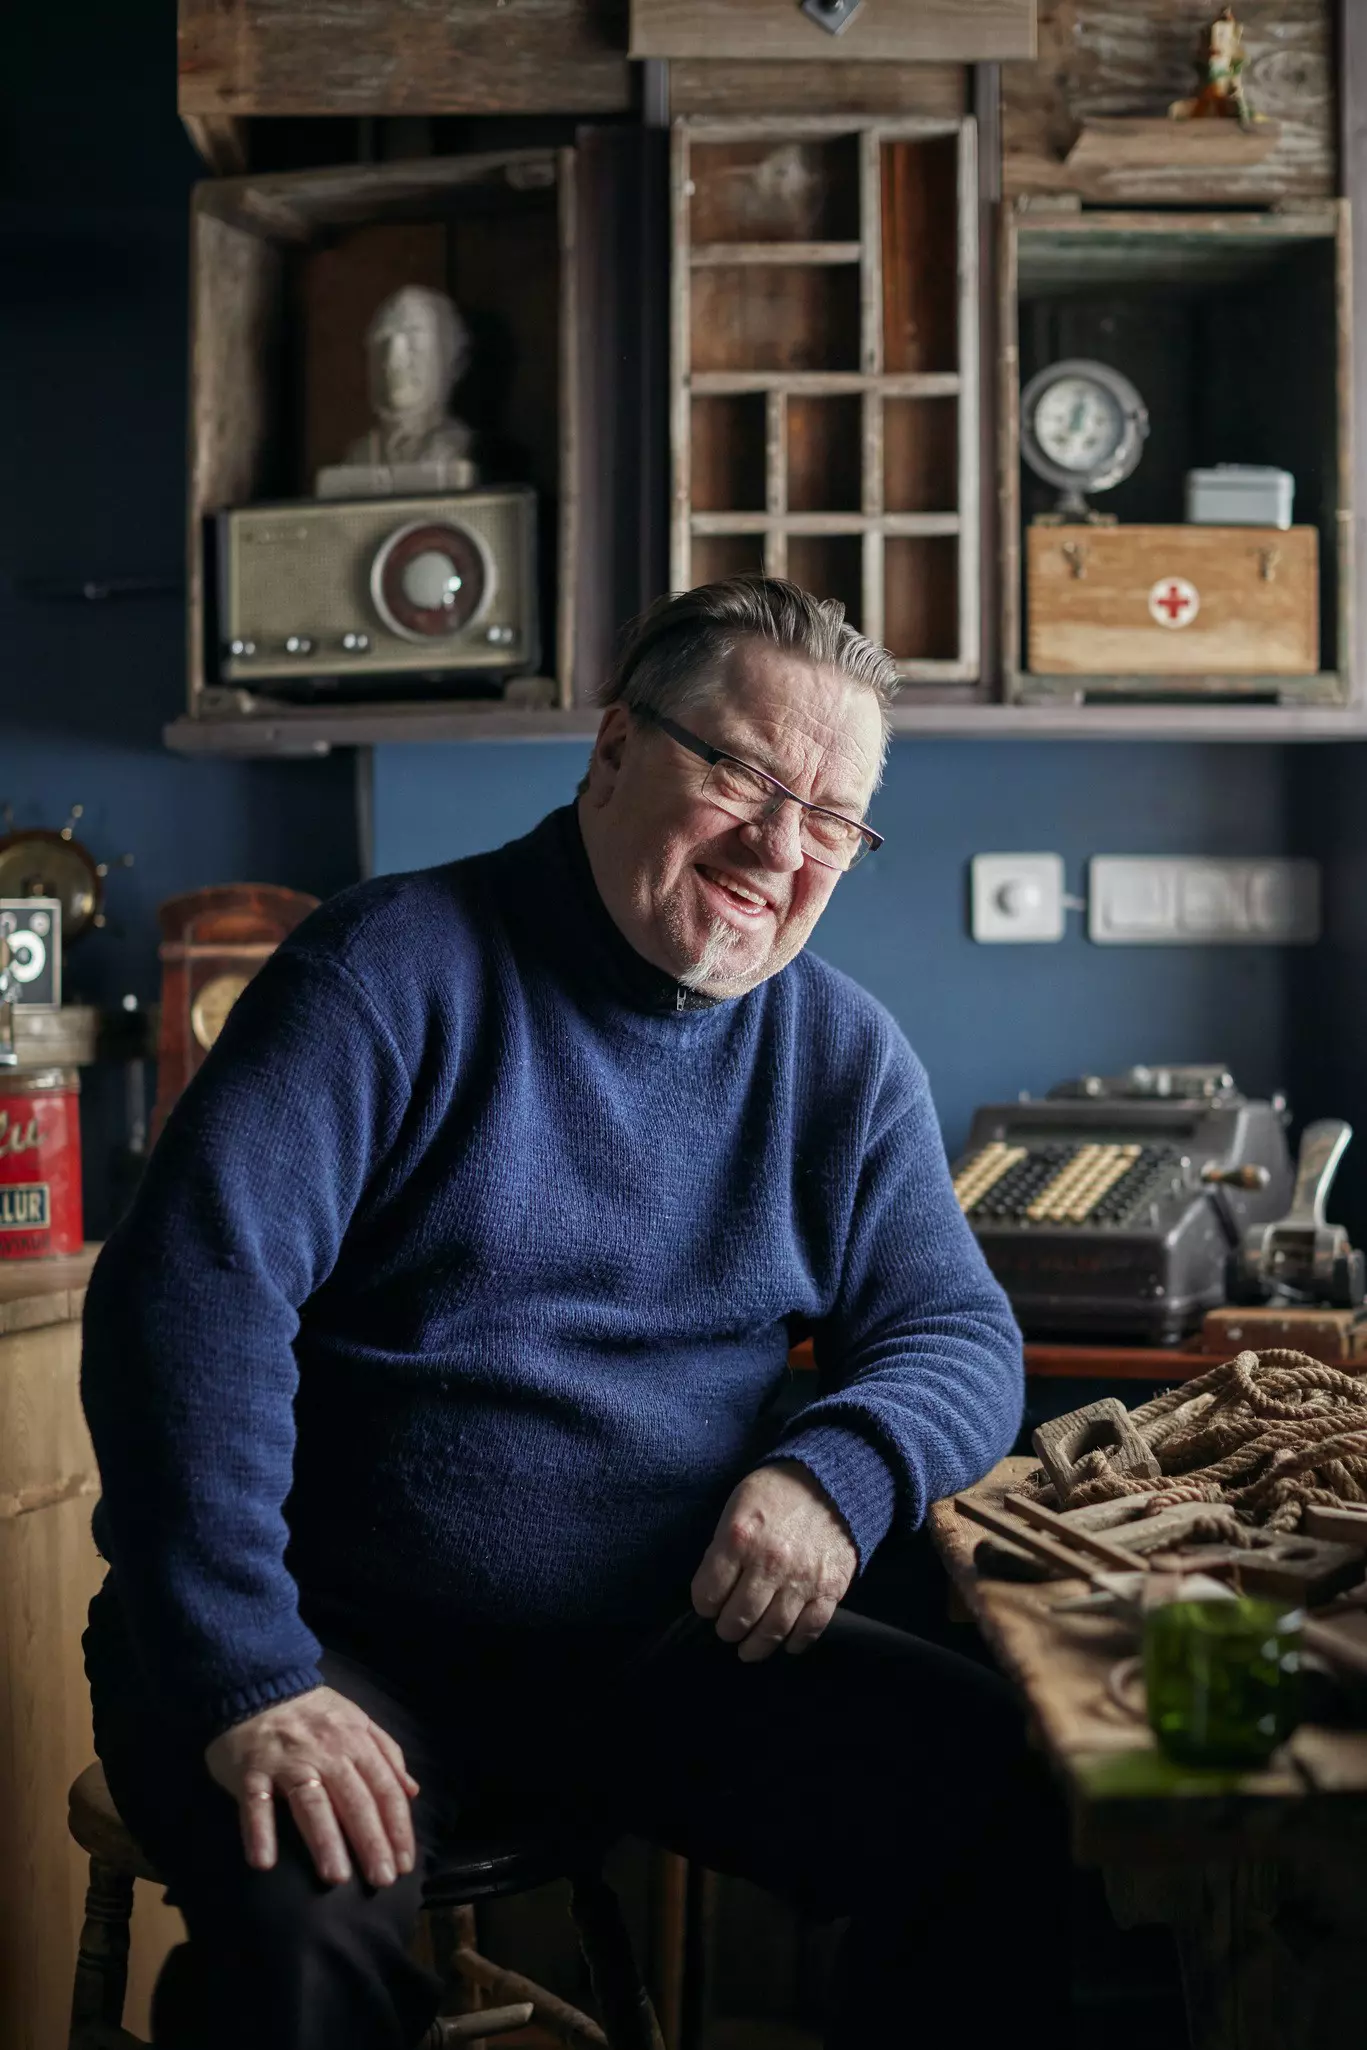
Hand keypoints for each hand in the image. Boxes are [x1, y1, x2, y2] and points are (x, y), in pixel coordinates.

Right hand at [205, 1684, 419, 1888]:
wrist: (258, 1682)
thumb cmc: (313, 1711)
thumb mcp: (357, 1721)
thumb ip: (386, 1754)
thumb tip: (412, 1790)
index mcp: (355, 1741)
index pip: (384, 1789)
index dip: (397, 1827)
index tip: (404, 1864)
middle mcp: (326, 1752)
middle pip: (354, 1801)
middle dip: (370, 1842)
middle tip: (381, 1880)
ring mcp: (287, 1761)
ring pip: (311, 1803)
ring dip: (324, 1840)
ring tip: (336, 1876)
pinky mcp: (251, 1769)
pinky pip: (256, 1802)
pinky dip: (258, 1830)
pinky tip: (264, 1861)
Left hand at [691, 1460, 856, 1661]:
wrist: (833, 1479)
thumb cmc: (778, 1490)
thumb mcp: (738, 1504)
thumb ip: (724, 1545)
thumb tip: (714, 1585)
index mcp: (739, 1538)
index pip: (708, 1593)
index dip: (704, 1604)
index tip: (708, 1605)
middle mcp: (770, 1563)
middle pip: (738, 1618)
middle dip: (727, 1629)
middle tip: (728, 1628)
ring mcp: (802, 1579)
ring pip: (772, 1631)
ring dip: (756, 1646)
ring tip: (748, 1648)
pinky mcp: (831, 1588)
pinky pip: (810, 1629)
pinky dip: (795, 1643)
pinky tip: (785, 1643)